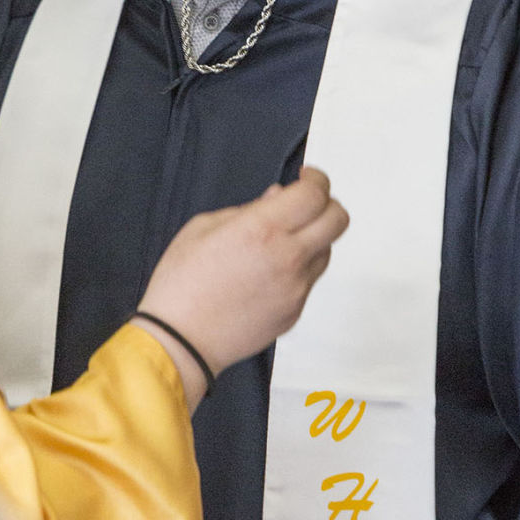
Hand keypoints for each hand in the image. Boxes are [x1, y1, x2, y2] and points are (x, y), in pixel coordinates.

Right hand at [134, 168, 348, 409]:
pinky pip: (309, 279)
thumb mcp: (204, 227)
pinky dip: (299, 267)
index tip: (305, 178)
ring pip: (327, 250)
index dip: (316, 179)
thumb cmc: (182, 284)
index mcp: (262, 229)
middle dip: (327, 203)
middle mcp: (288, 257)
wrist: (181, 340)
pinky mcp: (295, 311)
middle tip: (306, 203)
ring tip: (281, 240)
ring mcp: (296, 288)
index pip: (315, 194)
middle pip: (338, 219)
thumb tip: (277, 198)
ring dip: (313, 237)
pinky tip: (269, 271)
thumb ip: (248, 209)